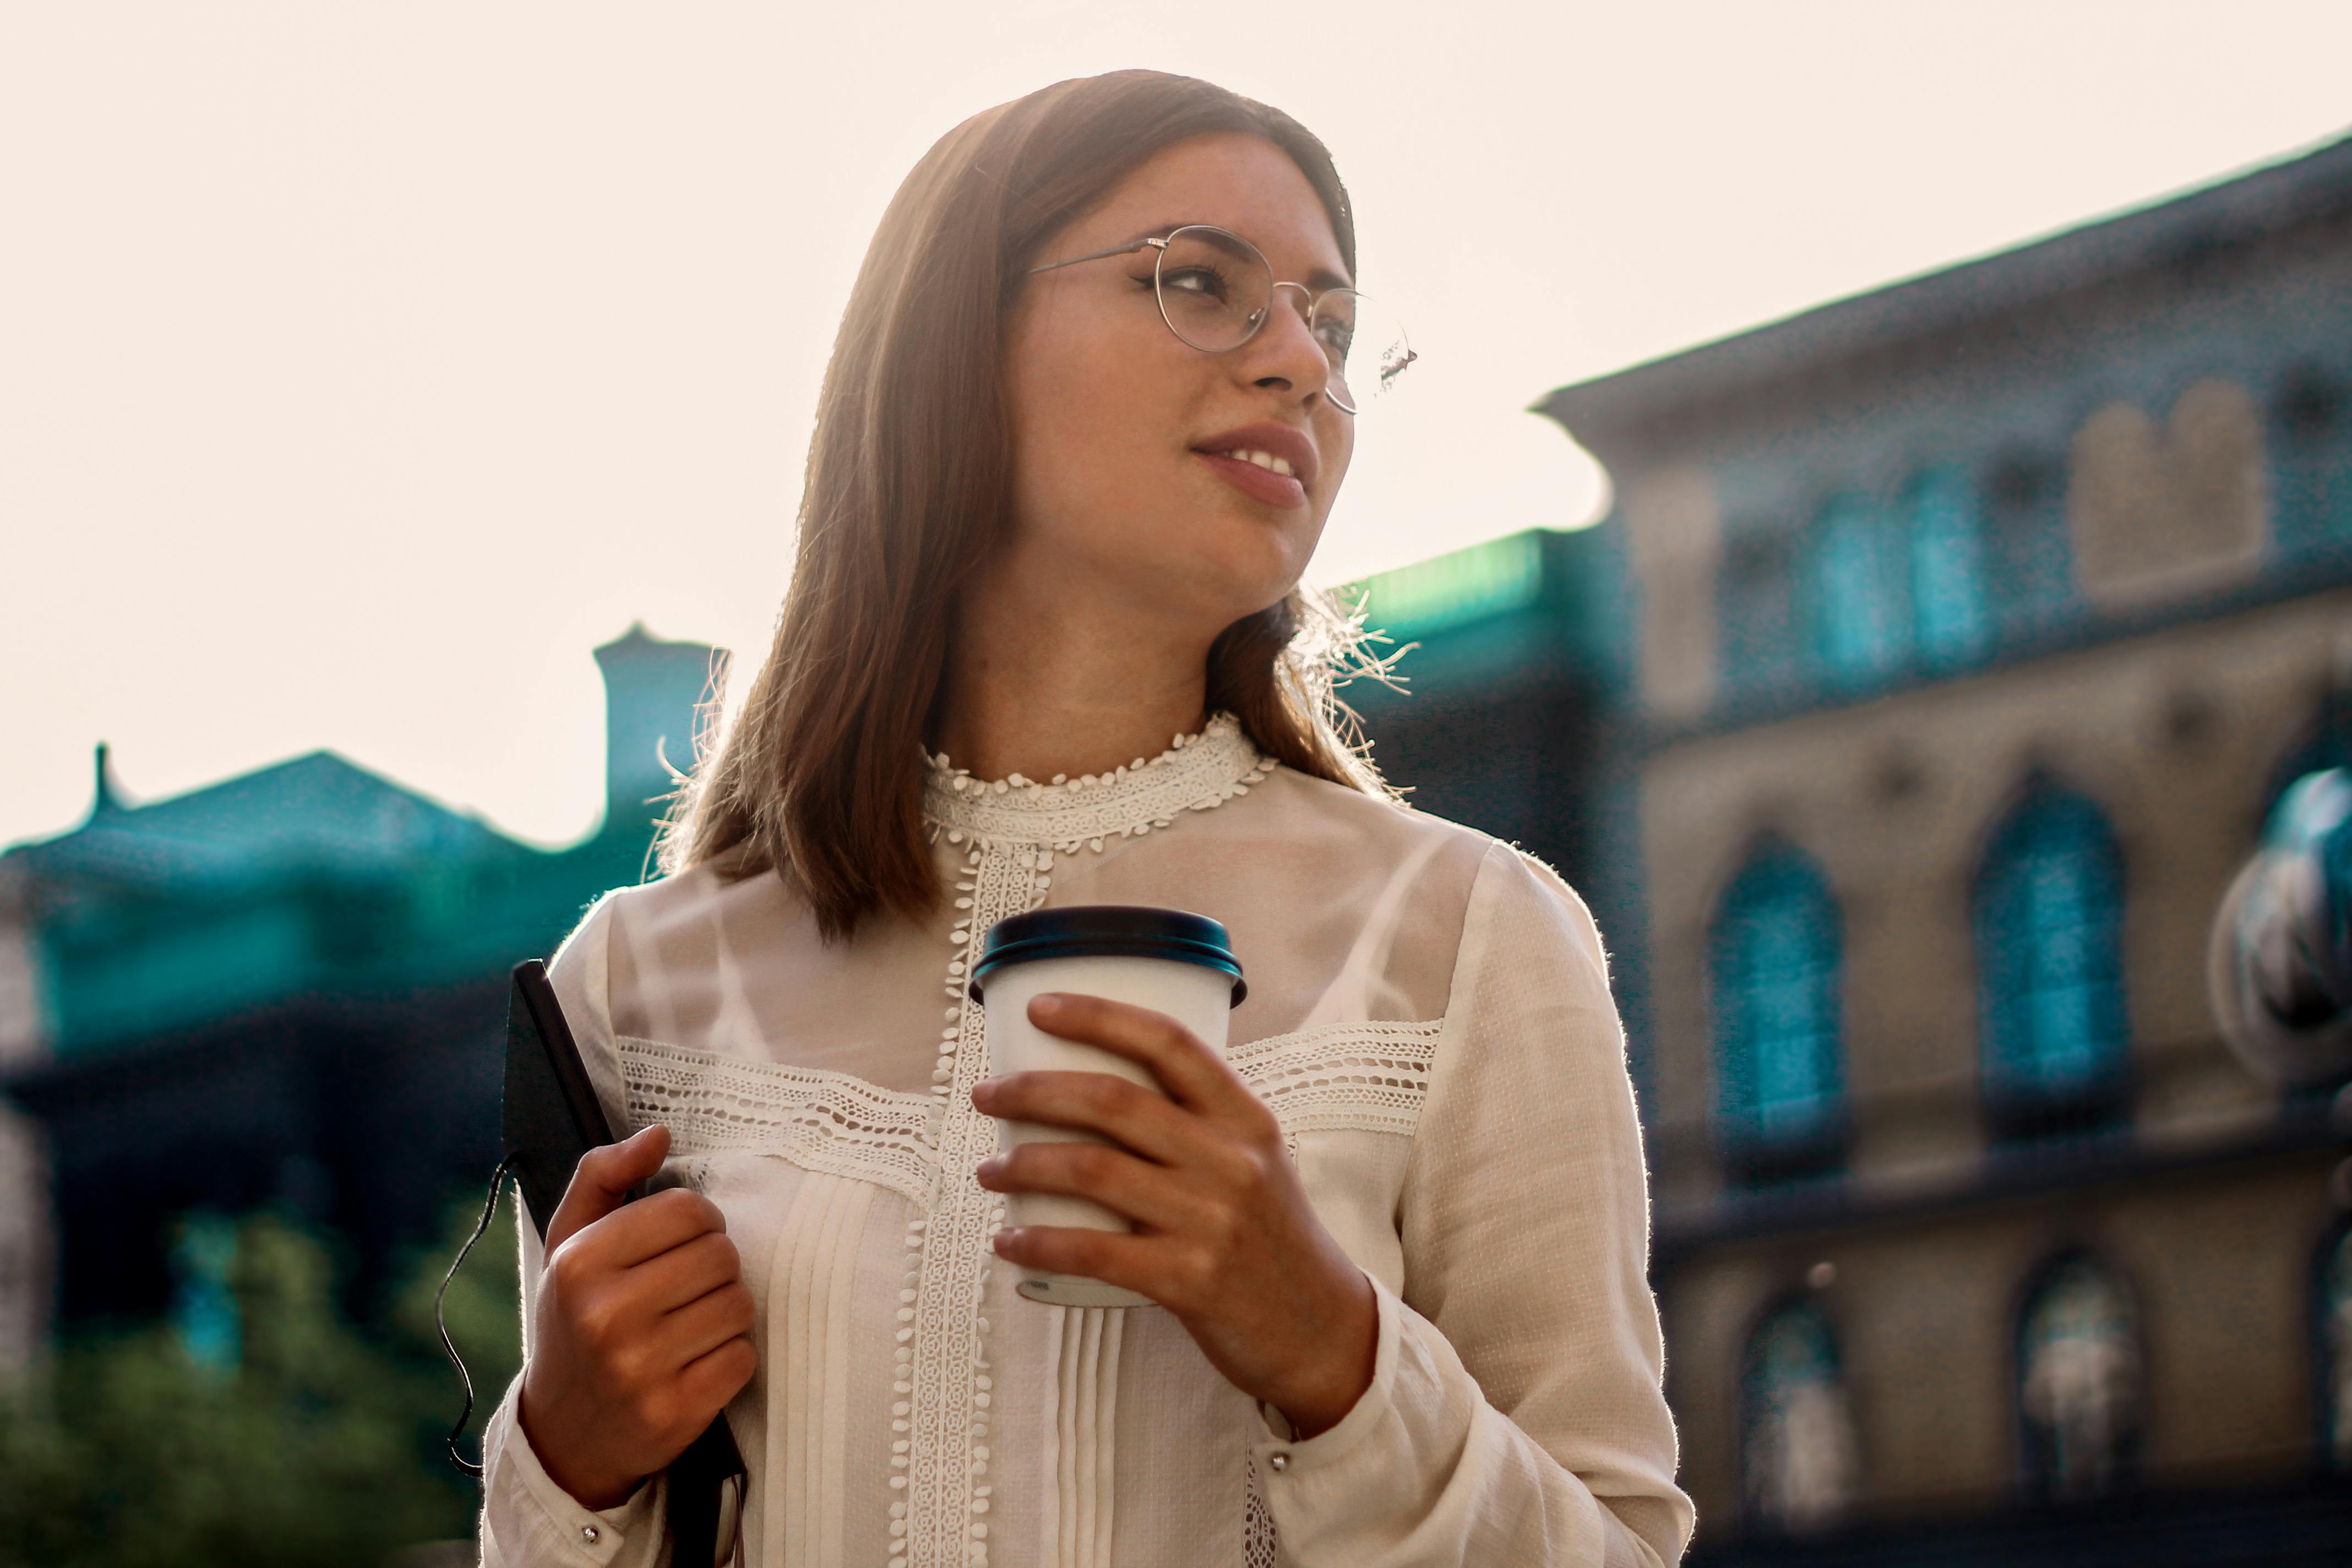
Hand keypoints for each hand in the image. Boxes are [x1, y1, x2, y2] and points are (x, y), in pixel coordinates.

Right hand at [518, 1125, 756, 1509]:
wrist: (563, 1432)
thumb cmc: (575, 1321)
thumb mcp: (569, 1243)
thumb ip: (605, 1176)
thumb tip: (659, 1133)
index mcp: (581, 1262)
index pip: (687, 1209)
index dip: (698, 1222)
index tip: (680, 1245)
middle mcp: (605, 1313)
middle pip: (721, 1255)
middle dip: (714, 1268)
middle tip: (685, 1290)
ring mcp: (639, 1367)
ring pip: (739, 1304)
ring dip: (725, 1312)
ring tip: (688, 1326)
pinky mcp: (674, 1410)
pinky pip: (743, 1357)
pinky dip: (730, 1358)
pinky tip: (694, 1364)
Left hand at [971, 994, 1376, 1437]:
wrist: (1319, 1329)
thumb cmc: (1268, 1236)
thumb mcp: (1255, 1160)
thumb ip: (1196, 1122)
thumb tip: (1098, 1083)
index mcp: (1245, 1118)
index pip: (1168, 1043)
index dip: (1097, 1015)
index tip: (1038, 1007)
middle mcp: (1231, 1160)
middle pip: (1113, 1101)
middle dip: (1034, 1091)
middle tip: (987, 1095)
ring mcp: (1211, 1222)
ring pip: (1092, 1171)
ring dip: (1023, 1164)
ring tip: (990, 1168)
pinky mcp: (1190, 1282)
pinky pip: (1093, 1252)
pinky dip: (1038, 1243)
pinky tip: (1008, 1240)